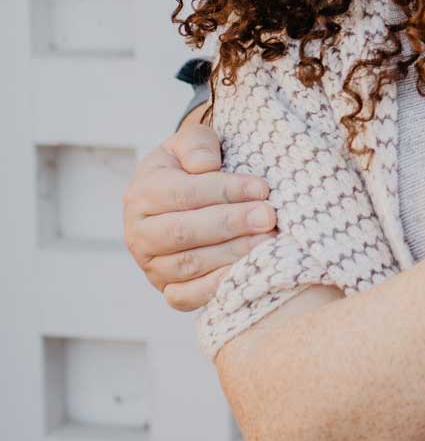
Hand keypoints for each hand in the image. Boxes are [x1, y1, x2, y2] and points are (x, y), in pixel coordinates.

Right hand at [122, 105, 275, 310]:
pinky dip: (216, 288)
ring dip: (231, 254)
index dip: (224, 191)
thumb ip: (197, 144)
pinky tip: (248, 271)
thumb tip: (205, 165)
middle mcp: (139, 233)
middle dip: (231, 224)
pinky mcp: (166, 290)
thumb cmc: (192, 167)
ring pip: (188, 266)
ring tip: (266, 241)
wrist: (183, 197)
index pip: (183, 194)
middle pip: (183, 232)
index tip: (262, 188)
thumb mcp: (192, 143)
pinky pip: (186, 297)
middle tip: (269, 216)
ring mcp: (151, 265)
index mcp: (142, 193)